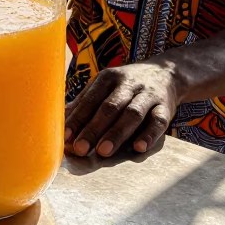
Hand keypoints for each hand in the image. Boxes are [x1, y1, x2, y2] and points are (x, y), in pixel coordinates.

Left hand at [64, 61, 179, 157]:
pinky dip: (149, 135)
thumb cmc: (126, 85)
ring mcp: (148, 95)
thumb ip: (84, 104)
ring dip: (117, 133)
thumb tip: (57, 123)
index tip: (66, 137)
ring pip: (132, 114)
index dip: (78, 119)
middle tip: (81, 149)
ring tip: (103, 152)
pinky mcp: (165, 107)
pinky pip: (158, 121)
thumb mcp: (104, 87)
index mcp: (108, 78)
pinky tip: (139, 148)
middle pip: (110, 107)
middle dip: (94, 129)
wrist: (167, 73)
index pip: (90, 100)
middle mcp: (128, 84)